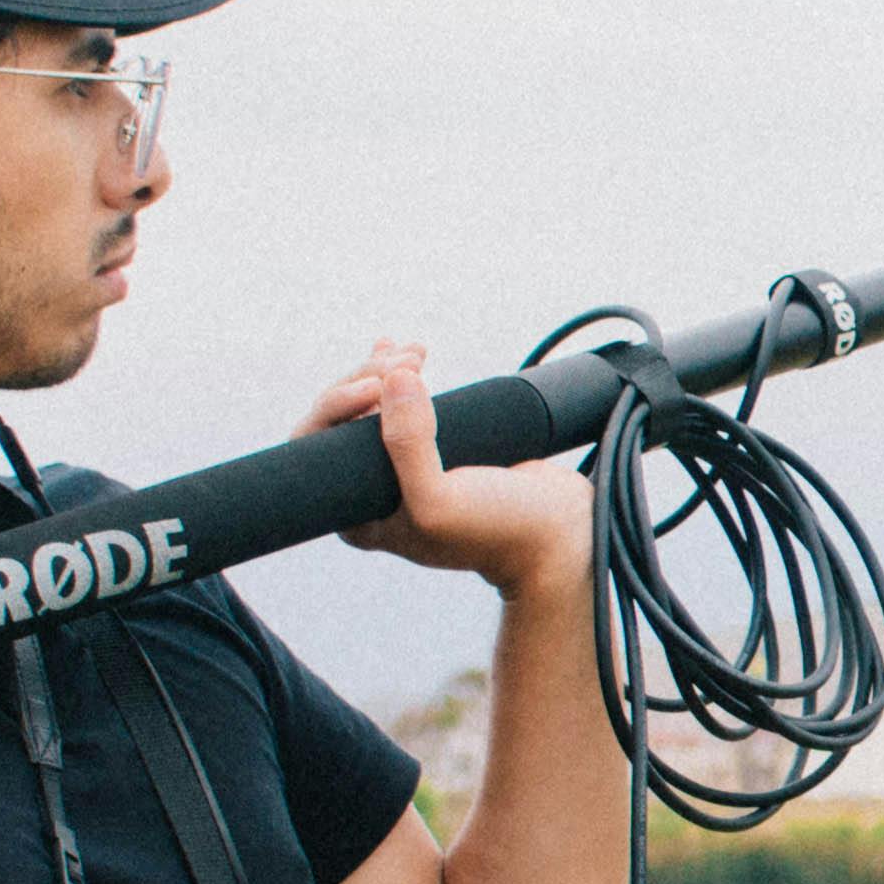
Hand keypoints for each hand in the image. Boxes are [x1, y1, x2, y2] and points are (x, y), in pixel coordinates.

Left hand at [312, 339, 594, 602]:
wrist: (566, 532)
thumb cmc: (500, 531)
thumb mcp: (439, 500)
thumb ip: (408, 445)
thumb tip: (394, 377)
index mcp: (361, 517)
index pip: (318, 451)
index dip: (336, 406)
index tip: (375, 387)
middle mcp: (377, 492)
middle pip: (345, 420)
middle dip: (368, 379)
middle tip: (406, 363)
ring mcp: (409, 467)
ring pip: (375, 405)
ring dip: (387, 370)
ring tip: (415, 353)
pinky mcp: (442, 447)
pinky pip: (408, 403)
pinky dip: (404, 373)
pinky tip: (407, 351)